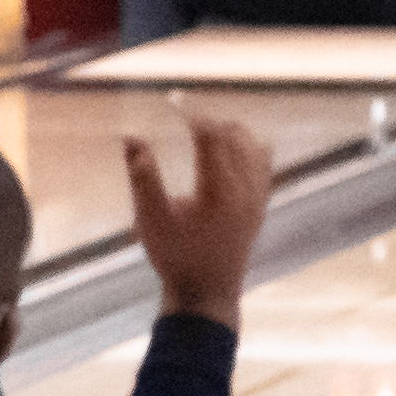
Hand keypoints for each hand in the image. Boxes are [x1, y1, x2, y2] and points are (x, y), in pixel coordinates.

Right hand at [121, 109, 270, 333]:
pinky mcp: (260, 205)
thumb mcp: (150, 220)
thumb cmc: (175, 259)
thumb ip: (141, 177)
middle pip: (232, 133)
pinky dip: (249, 147)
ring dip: (229, 130)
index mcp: (218, 188)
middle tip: (184, 113)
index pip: (209, 133)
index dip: (190, 112)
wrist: (207, 295)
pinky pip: (263, 163)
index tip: (173, 101)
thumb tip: (131, 139)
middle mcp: (244, 188)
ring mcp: (257, 196)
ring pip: (252, 145)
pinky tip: (236, 146)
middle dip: (207, 119)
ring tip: (205, 127)